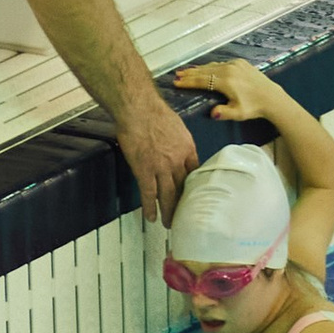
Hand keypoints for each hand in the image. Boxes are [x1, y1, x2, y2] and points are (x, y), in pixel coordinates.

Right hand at [121, 97, 200, 229]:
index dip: (193, 185)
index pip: (194, 172)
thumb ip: (178, 141)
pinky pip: (149, 194)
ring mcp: (161, 167)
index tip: (193, 195)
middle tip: (186, 217)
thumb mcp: (176, 126)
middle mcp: (178, 161)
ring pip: (168, 195)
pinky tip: (151, 217)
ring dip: (169, 211)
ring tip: (170, 223)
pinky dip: (150, 207)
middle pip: (184, 187)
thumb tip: (177, 148)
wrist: (139, 109)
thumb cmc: (154, 112)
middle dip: (184, 204)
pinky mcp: (144, 171)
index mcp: (187, 148)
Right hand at [172, 53, 278, 121]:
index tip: (176, 82)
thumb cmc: (253, 107)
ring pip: (212, 66)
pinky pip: (221, 63)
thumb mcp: (237, 113)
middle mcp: (229, 69)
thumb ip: (223, 113)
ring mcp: (235, 64)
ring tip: (187, 71)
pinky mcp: (240, 63)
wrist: (271, 97)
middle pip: (204, 71)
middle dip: (190, 73)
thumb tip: (212, 113)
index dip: (188, 82)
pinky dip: (210, 66)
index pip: (202, 81)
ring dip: (199, 69)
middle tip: (177, 74)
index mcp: (226, 81)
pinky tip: (205, 68)